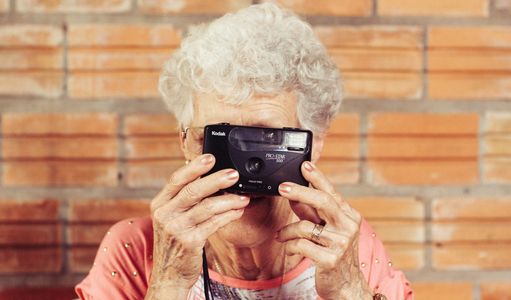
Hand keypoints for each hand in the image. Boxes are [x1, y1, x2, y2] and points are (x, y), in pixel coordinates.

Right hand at [145, 154, 249, 298]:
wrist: (169, 275)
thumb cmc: (175, 243)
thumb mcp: (172, 218)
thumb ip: (185, 200)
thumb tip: (211, 179)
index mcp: (160, 204)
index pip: (176, 180)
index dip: (194, 167)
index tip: (210, 157)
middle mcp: (165, 214)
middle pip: (193, 191)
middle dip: (216, 180)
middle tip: (234, 174)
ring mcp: (176, 229)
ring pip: (207, 207)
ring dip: (229, 200)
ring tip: (243, 196)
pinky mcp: (190, 242)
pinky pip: (214, 224)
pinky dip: (229, 215)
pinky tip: (237, 211)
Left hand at [276, 161, 372, 299]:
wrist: (347, 286)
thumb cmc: (334, 254)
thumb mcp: (325, 230)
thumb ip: (311, 213)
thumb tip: (294, 195)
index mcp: (348, 216)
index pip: (331, 192)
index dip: (317, 177)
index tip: (304, 165)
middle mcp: (348, 227)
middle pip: (323, 201)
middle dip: (300, 192)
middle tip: (282, 187)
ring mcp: (341, 243)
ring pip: (305, 226)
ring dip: (287, 231)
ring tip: (281, 235)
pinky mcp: (330, 259)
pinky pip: (301, 245)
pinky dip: (290, 245)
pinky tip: (289, 247)